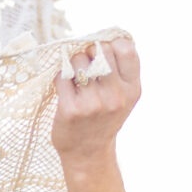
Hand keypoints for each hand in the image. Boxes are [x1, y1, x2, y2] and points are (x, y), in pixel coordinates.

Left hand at [50, 35, 140, 169]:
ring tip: (75, 79)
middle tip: (86, 66)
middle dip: (90, 52)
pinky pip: (61, 76)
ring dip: (73, 64)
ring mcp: (93, 104)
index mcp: (132, 89)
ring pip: (78, 60)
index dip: (110, 45)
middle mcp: (115, 96)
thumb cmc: (104, 119)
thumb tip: (106, 38)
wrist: (88, 153)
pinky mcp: (70, 110)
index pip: (125, 48)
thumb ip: (122, 70)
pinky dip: (60, 78)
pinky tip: (65, 89)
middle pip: (99, 50)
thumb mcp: (124, 97)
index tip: (103, 55)